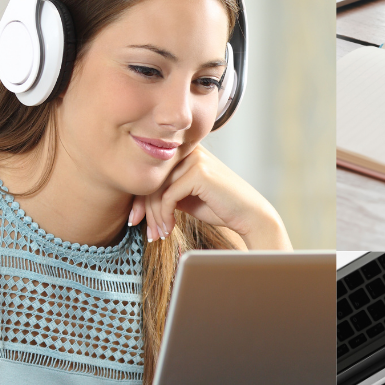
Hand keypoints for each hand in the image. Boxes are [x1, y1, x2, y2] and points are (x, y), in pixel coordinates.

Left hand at [128, 146, 289, 249]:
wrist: (250, 216)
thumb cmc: (220, 207)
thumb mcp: (186, 196)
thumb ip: (165, 189)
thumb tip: (134, 198)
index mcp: (186, 151)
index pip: (151, 171)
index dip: (139, 198)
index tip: (136, 220)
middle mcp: (189, 150)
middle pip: (150, 178)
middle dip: (143, 209)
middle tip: (144, 231)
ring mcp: (195, 159)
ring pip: (156, 188)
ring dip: (154, 216)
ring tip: (158, 234)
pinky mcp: (199, 173)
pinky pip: (167, 196)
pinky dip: (164, 216)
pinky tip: (169, 228)